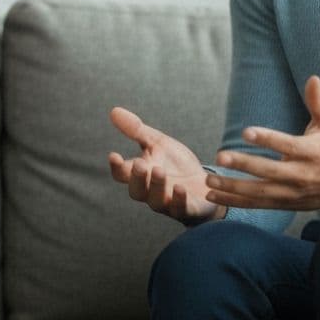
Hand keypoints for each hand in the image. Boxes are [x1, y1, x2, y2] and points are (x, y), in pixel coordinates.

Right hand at [108, 107, 221, 224]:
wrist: (206, 184)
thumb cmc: (176, 165)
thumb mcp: (158, 143)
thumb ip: (137, 130)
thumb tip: (113, 110)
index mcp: (142, 175)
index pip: (122, 174)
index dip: (116, 167)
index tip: (114, 155)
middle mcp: (151, 192)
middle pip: (136, 191)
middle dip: (137, 179)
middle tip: (140, 164)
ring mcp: (169, 203)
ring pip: (156, 202)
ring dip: (157, 187)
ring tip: (159, 170)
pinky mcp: (189, 209)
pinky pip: (181, 209)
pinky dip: (179, 200)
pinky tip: (180, 188)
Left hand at [205, 76, 319, 209]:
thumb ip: (318, 103)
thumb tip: (313, 78)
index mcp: (312, 153)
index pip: (287, 145)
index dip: (268, 139)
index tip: (246, 132)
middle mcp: (301, 175)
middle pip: (270, 171)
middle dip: (244, 165)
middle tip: (220, 156)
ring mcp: (292, 193)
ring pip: (260, 192)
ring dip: (233, 187)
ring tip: (209, 180)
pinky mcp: (284, 204)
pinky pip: (256, 205)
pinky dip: (234, 202)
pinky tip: (212, 196)